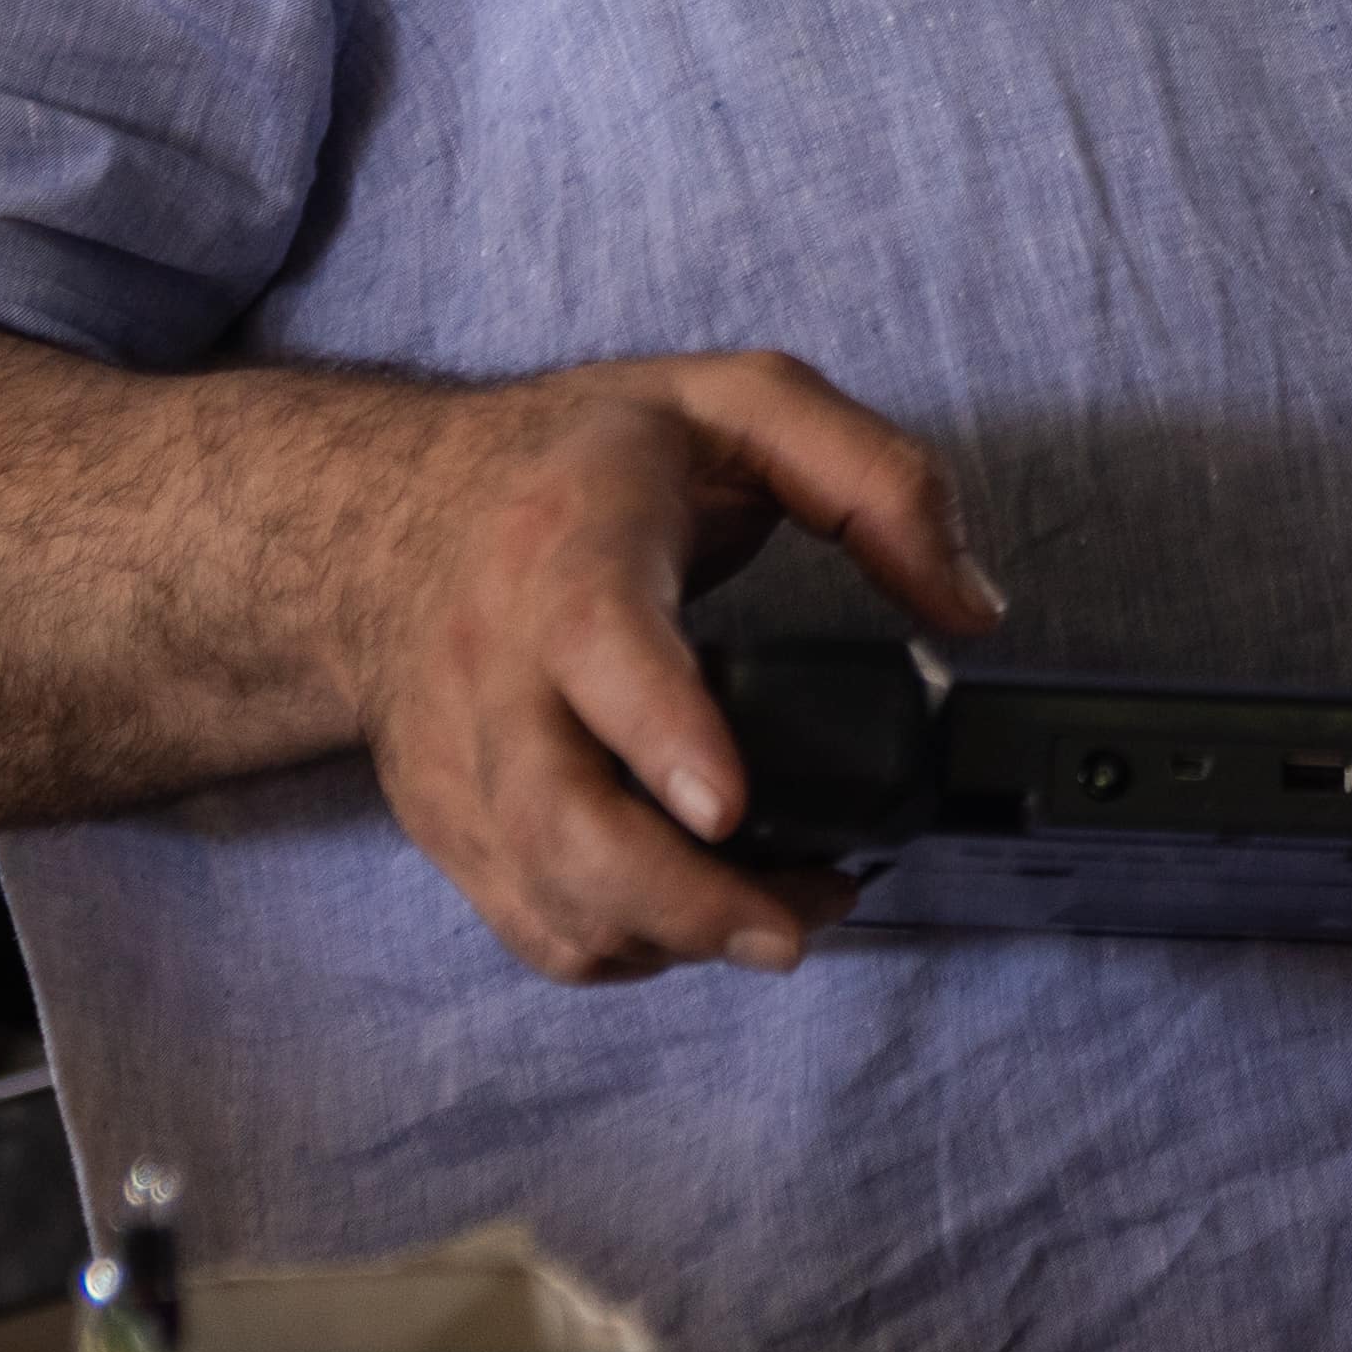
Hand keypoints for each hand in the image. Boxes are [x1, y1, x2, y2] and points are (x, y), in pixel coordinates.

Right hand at [356, 351, 996, 988]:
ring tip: (785, 918)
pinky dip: (627, 948)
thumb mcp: (742, 403)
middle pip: (559, 819)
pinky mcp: (449, 822)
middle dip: (683, 901)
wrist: (380, 513)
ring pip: (545, 897)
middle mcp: (492, 662)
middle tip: (793, 926)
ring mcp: (459, 757)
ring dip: (674, 939)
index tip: (726, 808)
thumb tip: (971, 607)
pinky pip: (533, 924)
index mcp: (567, 543)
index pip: (597, 643)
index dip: (662, 733)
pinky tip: (702, 917)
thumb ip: (878, 482)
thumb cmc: (579, 459)